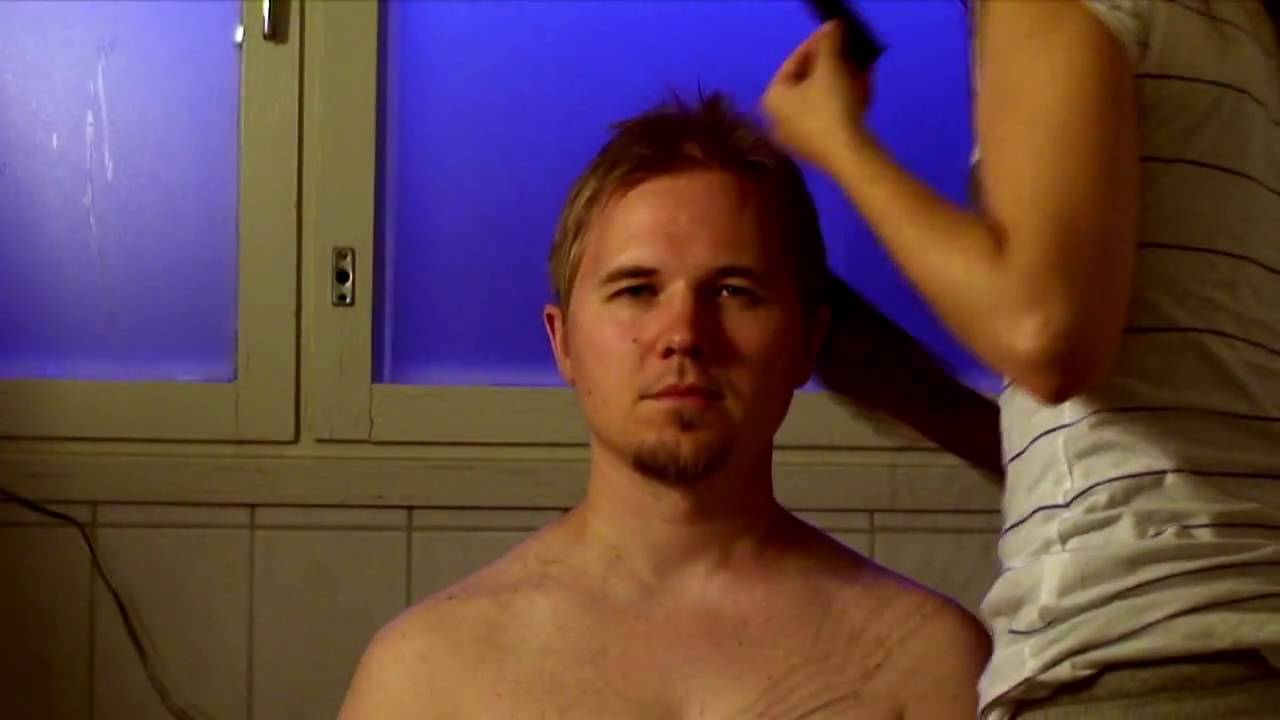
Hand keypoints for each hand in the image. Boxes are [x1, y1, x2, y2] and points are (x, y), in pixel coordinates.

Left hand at [761, 21, 872, 172]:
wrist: (849, 156)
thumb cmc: (830, 106)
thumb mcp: (830, 68)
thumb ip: (830, 44)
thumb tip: (832, 28)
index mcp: (772, 99)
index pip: (792, 63)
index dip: (815, 44)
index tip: (834, 33)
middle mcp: (778, 120)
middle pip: (808, 83)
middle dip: (833, 65)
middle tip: (849, 51)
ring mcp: (798, 138)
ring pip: (823, 100)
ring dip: (843, 81)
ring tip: (861, 68)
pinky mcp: (819, 151)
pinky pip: (831, 117)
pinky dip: (846, 101)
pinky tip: (865, 90)